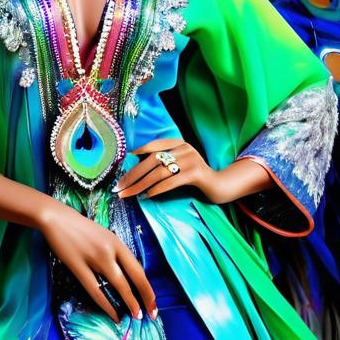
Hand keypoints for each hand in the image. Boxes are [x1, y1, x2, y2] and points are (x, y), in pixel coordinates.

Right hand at [36, 200, 156, 323]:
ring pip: (118, 285)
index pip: (138, 268)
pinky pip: (95, 290)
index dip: (148, 287)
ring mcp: (94, 258)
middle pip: (134, 277)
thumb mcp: (104, 236)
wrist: (57, 219)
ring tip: (136, 316)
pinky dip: (106, 305)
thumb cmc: (81, 228)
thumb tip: (127, 275)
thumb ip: (115, 253)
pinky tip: (114, 314)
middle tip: (151, 314)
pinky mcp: (78, 267)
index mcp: (117, 242)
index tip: (153, 302)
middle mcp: (110, 250)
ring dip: (129, 302)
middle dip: (145, 297)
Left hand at [114, 139, 272, 204]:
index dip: (139, 151)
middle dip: (133, 175)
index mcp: (179, 143)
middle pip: (152, 160)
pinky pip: (171, 181)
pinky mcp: (196, 173)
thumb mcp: (180, 165)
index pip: (154, 145)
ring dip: (140, 185)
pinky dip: (156, 189)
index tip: (125, 161)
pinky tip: (147, 196)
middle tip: (119, 187)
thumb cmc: (196, 177)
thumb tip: (137, 168)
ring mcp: (191, 159)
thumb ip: (166, 161)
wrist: (220, 186)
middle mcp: (184, 148)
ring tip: (128, 194)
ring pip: (159, 172)